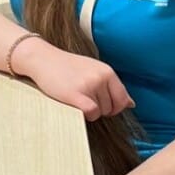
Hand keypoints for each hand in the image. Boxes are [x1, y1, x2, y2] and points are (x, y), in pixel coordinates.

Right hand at [13, 41, 132, 121]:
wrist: (43, 59)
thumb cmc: (67, 67)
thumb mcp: (93, 70)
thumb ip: (112, 86)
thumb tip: (131, 104)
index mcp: (107, 71)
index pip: (123, 99)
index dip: (114, 107)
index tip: (102, 105)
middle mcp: (101, 78)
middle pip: (111, 108)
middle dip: (100, 109)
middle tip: (83, 97)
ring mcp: (89, 86)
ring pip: (100, 112)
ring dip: (90, 111)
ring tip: (76, 97)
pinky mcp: (77, 94)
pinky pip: (91, 113)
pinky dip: (86, 115)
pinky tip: (76, 106)